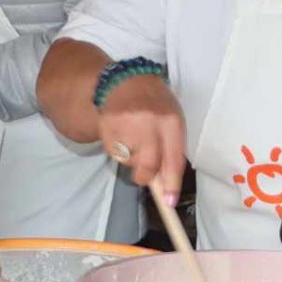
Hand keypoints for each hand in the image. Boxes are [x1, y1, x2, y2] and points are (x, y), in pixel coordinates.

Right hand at [97, 74, 186, 203]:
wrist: (124, 80)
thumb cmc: (154, 103)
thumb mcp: (171, 118)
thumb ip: (171, 148)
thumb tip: (166, 183)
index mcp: (171, 120)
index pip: (174, 159)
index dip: (172, 184)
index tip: (169, 201)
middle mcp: (150, 123)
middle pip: (148, 166)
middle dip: (145, 177)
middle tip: (143, 175)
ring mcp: (126, 124)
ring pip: (129, 162)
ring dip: (131, 158)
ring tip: (133, 138)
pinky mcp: (107, 126)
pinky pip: (113, 153)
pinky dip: (117, 149)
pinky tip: (121, 133)